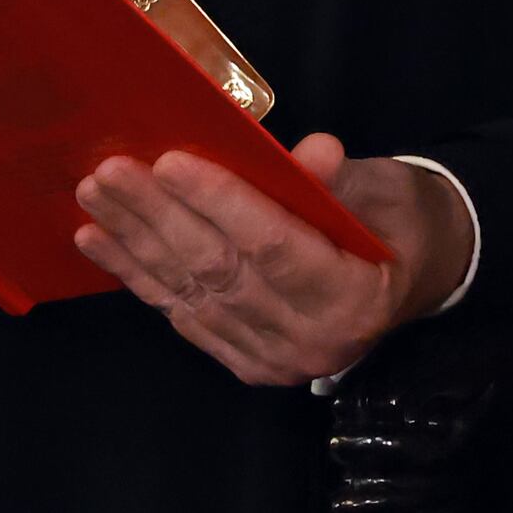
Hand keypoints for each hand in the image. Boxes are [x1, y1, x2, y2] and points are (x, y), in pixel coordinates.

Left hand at [73, 135, 473, 387]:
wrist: (417, 278)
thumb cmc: (402, 224)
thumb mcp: (389, 190)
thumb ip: (342, 180)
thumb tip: (311, 152)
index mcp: (355, 300)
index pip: (275, 248)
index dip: (222, 203)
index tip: (172, 161)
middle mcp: (310, 342)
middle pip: (221, 271)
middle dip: (160, 217)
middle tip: (112, 172)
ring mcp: (272, 359)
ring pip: (191, 293)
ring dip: (136, 243)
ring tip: (95, 198)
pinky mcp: (243, 360)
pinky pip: (182, 314)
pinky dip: (139, 275)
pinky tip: (101, 241)